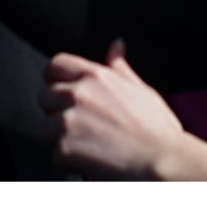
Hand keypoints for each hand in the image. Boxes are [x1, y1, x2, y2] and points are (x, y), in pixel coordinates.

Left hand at [41, 43, 206, 181]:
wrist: (161, 159)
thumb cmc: (156, 128)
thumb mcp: (140, 89)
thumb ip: (120, 67)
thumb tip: (116, 46)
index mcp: (95, 76)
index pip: (55, 65)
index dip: (55, 78)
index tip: (62, 90)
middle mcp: (77, 94)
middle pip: (44, 96)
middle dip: (56, 110)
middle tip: (79, 124)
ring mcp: (68, 121)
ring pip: (46, 127)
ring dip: (60, 137)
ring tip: (87, 144)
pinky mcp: (64, 148)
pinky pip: (55, 154)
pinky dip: (69, 161)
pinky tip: (90, 159)